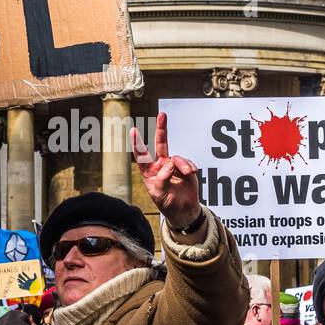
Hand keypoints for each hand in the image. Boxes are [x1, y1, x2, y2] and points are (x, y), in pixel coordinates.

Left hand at [132, 112, 201, 229]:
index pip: (141, 156)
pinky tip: (191, 173)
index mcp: (149, 172)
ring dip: (182, 164)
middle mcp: (160, 165)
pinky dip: (190, 166)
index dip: (137, 144)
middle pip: (160, 144)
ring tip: (187, 173)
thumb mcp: (160, 194)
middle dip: (161, 129)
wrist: (183, 210)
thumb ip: (162, 178)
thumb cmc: (167, 203)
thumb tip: (170, 162)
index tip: (133, 131)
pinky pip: (187, 162)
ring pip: (177, 157)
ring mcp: (173, 165)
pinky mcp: (185, 167)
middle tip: (162, 115)